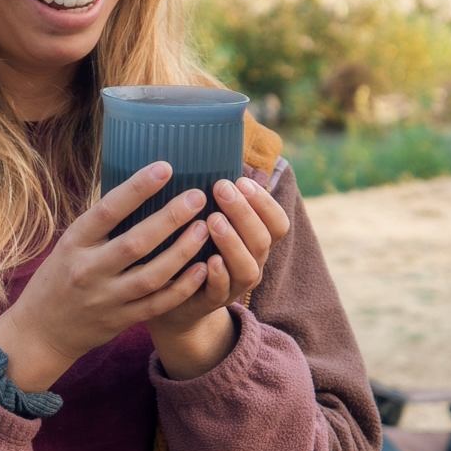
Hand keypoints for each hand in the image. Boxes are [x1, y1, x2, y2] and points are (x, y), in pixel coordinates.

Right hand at [0, 162, 214, 394]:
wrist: (41, 331)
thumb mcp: (69, 244)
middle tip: (197, 196)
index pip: (108, 210)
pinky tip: (202, 268)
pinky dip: (182, 287)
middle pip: (136, 243)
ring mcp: (106, 298)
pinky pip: (158, 304)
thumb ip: (100, 225)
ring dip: (182, 251)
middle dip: (170, 218)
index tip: (165, 168)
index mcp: (74, 243)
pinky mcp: (121, 320)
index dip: (137, 188)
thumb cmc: (59, 277)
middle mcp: (89, 270)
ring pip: (152, 275)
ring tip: (205, 228)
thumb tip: (141, 187)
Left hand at [147, 177, 292, 379]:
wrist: (173, 300)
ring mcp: (233, 286)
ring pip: (248, 268)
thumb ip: (215, 197)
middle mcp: (251, 263)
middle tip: (221, 189)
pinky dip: (218, 276)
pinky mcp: (210, 303)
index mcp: (255, 242)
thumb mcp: (207, 221)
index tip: (241, 180)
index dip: (264, 202)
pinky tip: (209, 260)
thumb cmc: (192, 249)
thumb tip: (209, 147)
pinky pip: (221, 292)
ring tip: (213, 221)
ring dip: (233, 242)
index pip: (277, 223)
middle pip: (263, 240)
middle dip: (244, 213)